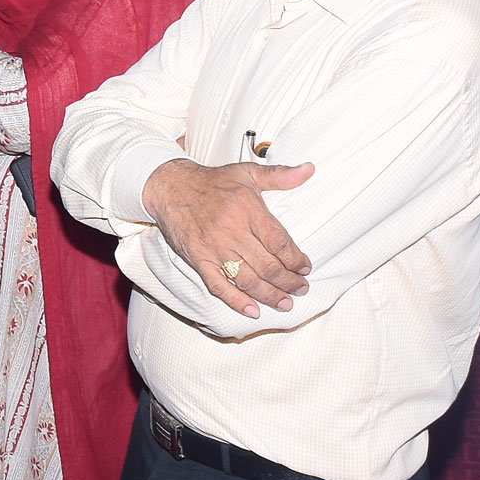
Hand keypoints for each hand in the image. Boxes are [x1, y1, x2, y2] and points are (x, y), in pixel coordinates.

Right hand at [140, 156, 316, 317]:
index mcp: (248, 210)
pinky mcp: (198, 260)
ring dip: (270, 295)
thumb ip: (280, 175)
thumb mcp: (248, 172)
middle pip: (268, 266)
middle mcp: (232, 231)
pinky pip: (219, 286)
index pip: (280, 243)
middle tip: (300, 289)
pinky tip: (252, 310)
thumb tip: (309, 169)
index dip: (296, 260)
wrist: (171, 187)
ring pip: (248, 280)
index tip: (305, 268)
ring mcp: (214, 248)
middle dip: (288, 282)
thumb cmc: (212, 181)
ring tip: (285, 303)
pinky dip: (236, 301)